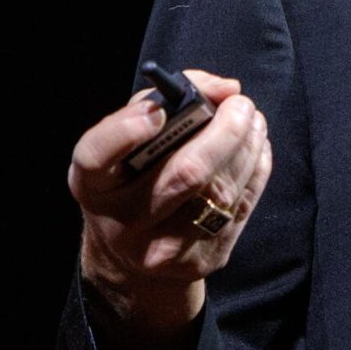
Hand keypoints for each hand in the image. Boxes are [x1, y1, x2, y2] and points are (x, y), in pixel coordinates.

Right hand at [66, 70, 273, 349]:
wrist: (133, 256)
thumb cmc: (131, 179)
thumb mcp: (125, 141)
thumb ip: (165, 100)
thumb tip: (224, 89)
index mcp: (94, 184)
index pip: (96, 157)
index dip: (126, 132)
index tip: (156, 111)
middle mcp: (124, 221)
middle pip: (184, 174)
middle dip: (224, 131)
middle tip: (240, 103)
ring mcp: (166, 248)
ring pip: (223, 190)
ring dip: (247, 146)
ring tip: (251, 120)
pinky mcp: (203, 260)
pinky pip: (242, 206)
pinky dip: (256, 168)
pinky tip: (255, 147)